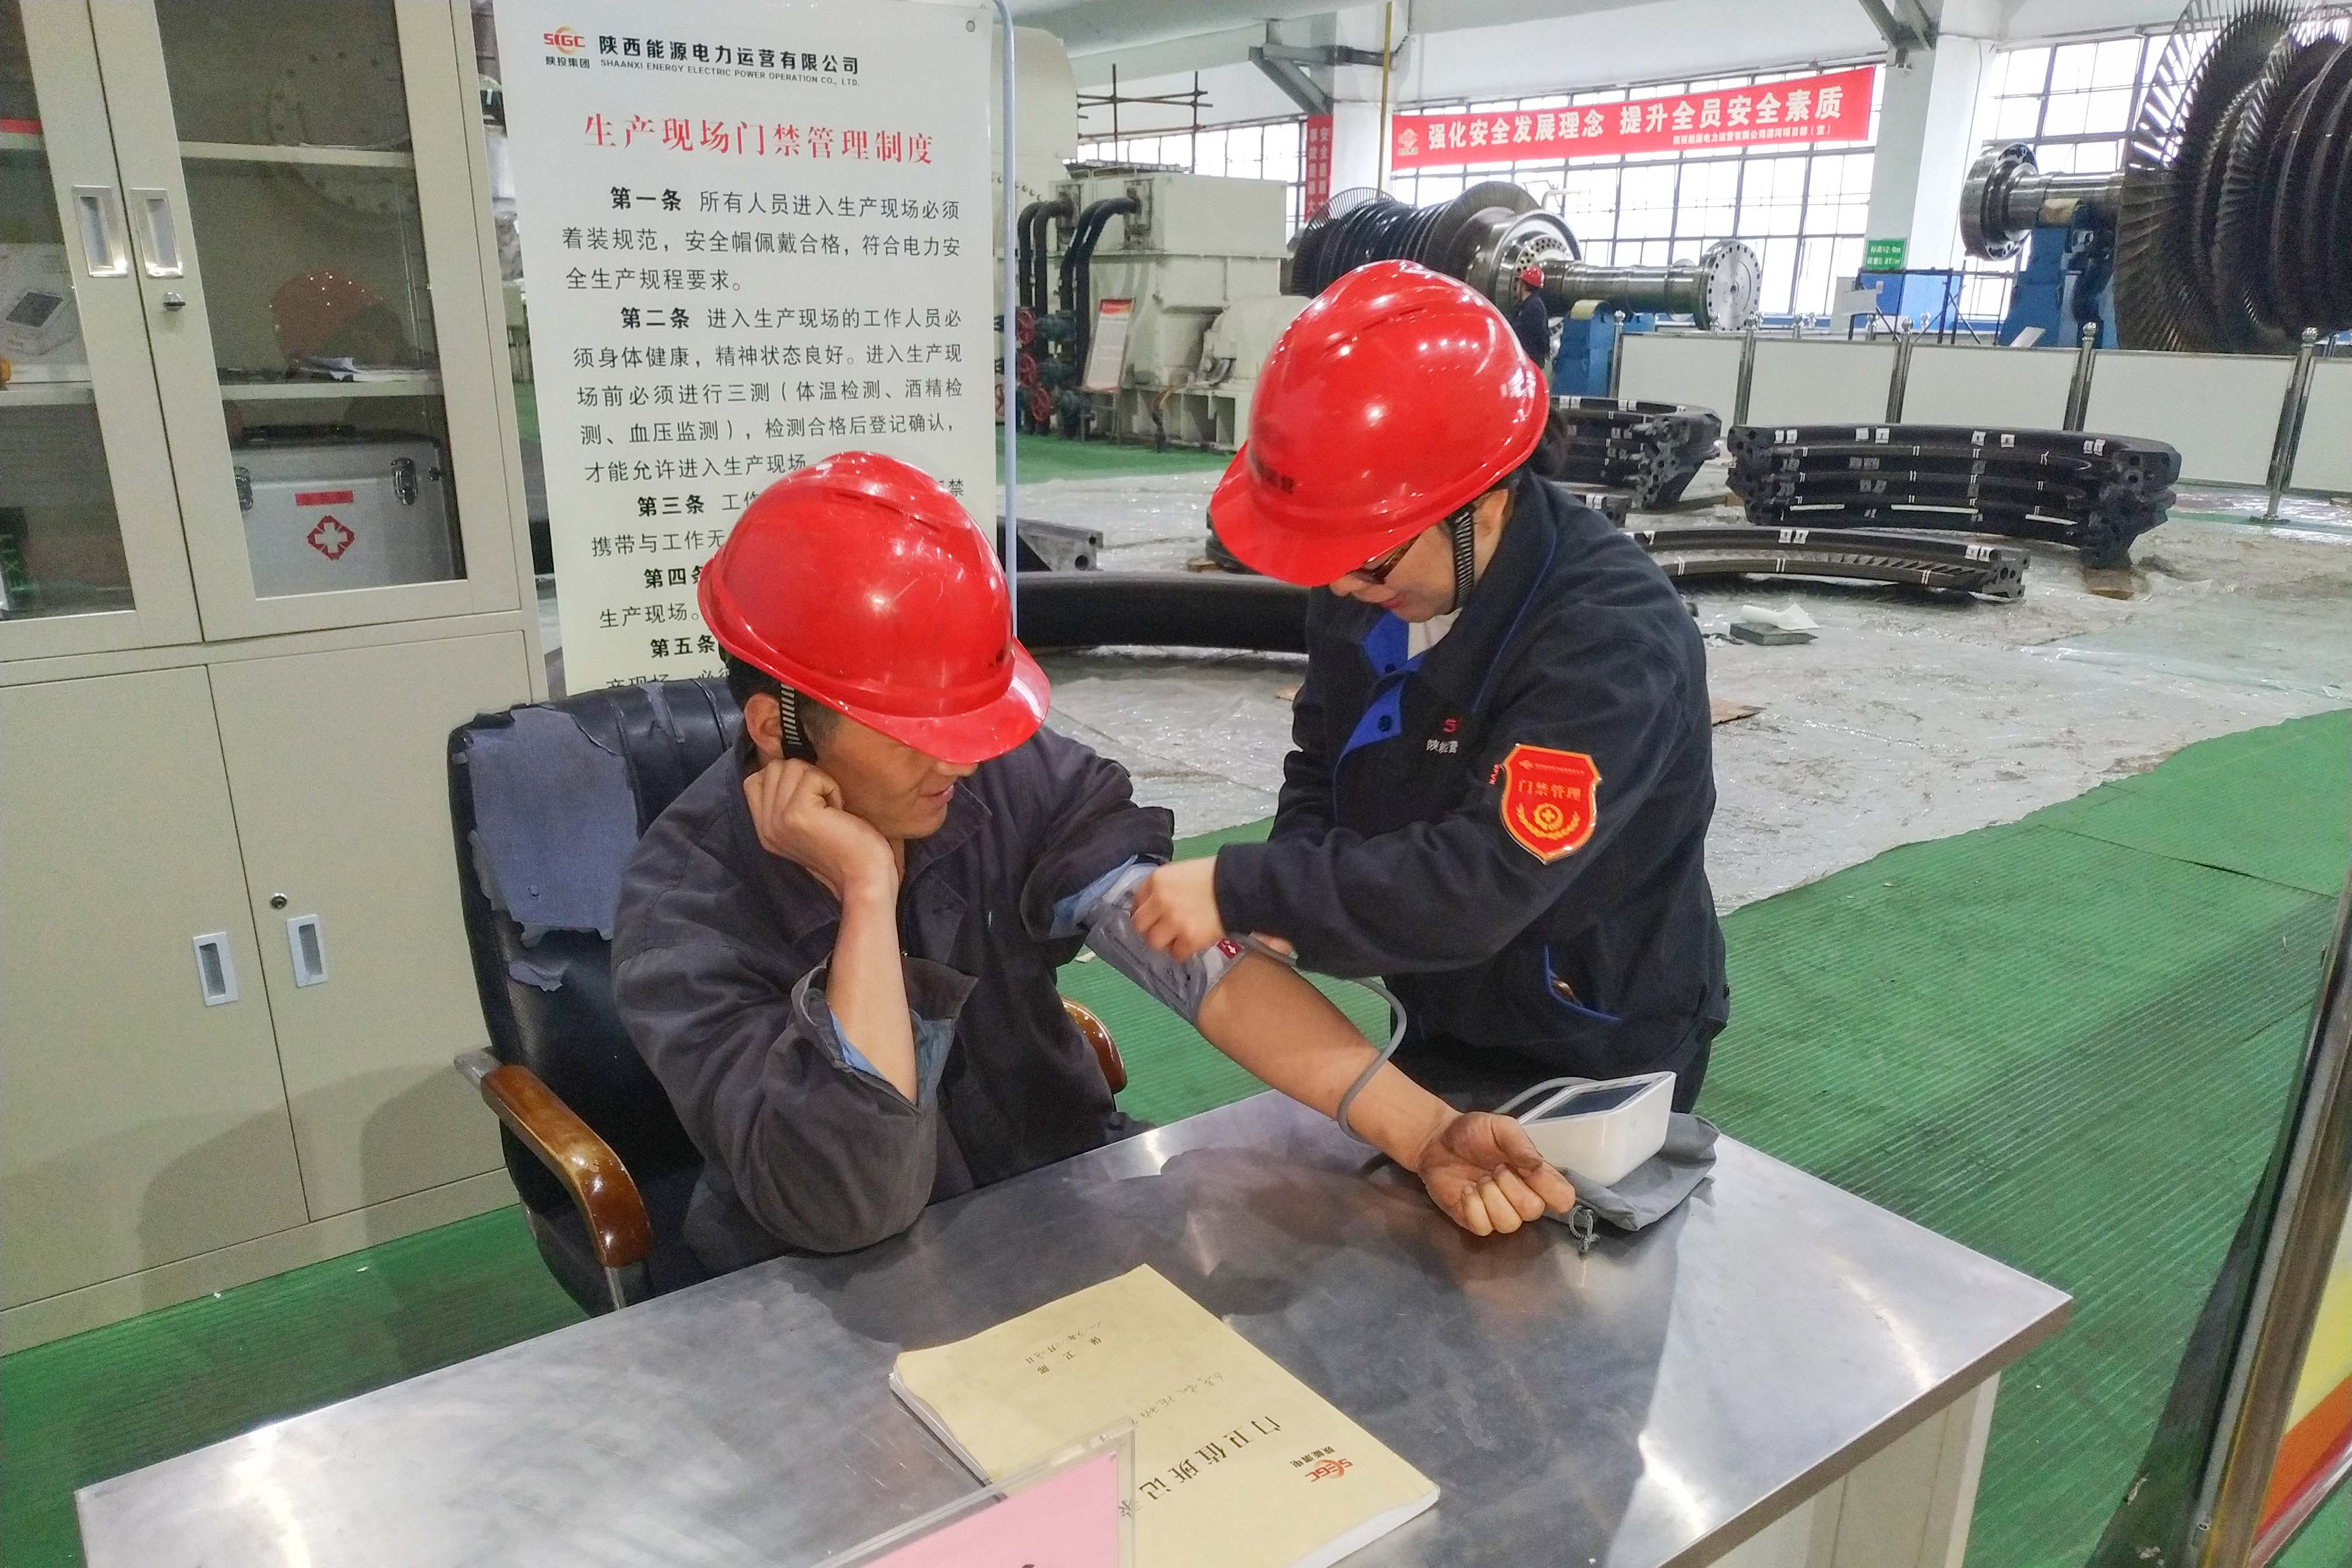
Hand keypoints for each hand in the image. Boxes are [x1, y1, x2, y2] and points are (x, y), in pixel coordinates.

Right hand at [742, 758, 896, 900]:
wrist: (864, 878)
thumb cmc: (847, 847)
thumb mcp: (805, 823)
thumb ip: (787, 799)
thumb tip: (789, 763)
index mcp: (764, 829)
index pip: (755, 779)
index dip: (786, 777)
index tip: (811, 798)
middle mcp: (765, 826)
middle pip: (774, 768)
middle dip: (806, 778)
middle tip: (824, 807)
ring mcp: (778, 820)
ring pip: (792, 766)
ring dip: (820, 782)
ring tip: (831, 810)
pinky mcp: (796, 814)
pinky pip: (812, 776)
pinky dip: (832, 788)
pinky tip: (839, 813)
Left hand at [1130, 857, 1227, 961]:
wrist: (1239, 886)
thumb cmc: (1213, 875)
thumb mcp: (1182, 871)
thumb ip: (1164, 887)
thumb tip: (1153, 904)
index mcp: (1158, 880)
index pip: (1136, 901)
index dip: (1145, 910)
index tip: (1152, 915)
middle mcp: (1160, 901)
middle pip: (1139, 924)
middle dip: (1149, 928)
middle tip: (1162, 929)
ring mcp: (1174, 921)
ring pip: (1154, 942)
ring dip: (1164, 942)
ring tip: (1177, 938)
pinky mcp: (1189, 939)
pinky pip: (1176, 954)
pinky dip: (1182, 951)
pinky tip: (1190, 943)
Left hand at [1410, 1111, 1577, 1236]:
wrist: (1436, 1141)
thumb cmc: (1472, 1133)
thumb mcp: (1499, 1127)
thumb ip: (1519, 1143)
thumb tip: (1537, 1164)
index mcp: (1535, 1175)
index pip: (1563, 1198)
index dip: (1554, 1192)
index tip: (1532, 1173)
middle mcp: (1522, 1197)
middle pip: (1534, 1211)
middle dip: (1512, 1187)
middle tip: (1495, 1169)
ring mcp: (1498, 1212)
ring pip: (1510, 1223)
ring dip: (1491, 1198)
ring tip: (1480, 1180)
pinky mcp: (1475, 1221)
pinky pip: (1484, 1227)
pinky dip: (1473, 1207)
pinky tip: (1466, 1191)